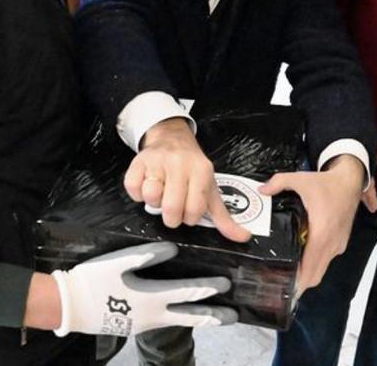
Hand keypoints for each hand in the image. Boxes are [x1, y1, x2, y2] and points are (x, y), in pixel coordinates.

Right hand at [50, 241, 235, 335]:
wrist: (69, 306)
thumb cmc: (92, 281)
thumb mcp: (118, 263)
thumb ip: (146, 255)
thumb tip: (172, 249)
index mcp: (150, 299)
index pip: (187, 293)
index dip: (207, 288)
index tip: (225, 284)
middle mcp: (152, 316)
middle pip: (189, 317)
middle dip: (213, 316)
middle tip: (233, 316)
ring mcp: (143, 324)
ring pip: (178, 321)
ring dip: (198, 318)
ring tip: (213, 318)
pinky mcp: (133, 326)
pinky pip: (164, 322)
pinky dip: (178, 318)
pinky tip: (180, 314)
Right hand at [124, 118, 249, 242]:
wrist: (172, 138)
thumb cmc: (192, 169)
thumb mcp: (210, 189)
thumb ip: (223, 217)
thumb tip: (243, 237)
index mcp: (201, 171)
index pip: (195, 210)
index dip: (190, 217)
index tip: (189, 211)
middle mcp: (180, 163)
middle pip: (171, 207)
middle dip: (171, 216)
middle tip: (173, 207)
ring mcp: (158, 161)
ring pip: (151, 196)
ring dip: (154, 202)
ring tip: (161, 193)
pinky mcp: (138, 161)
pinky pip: (133, 188)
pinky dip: (138, 194)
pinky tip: (147, 187)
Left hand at [260, 155, 364, 294]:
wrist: (351, 181)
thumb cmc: (326, 183)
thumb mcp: (301, 179)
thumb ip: (279, 183)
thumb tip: (261, 190)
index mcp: (322, 233)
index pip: (310, 266)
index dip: (298, 281)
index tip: (283, 287)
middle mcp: (332, 244)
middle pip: (316, 275)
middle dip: (299, 284)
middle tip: (279, 285)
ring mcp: (338, 245)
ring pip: (322, 270)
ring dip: (307, 275)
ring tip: (287, 275)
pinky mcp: (341, 243)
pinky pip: (326, 261)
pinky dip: (315, 265)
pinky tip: (300, 260)